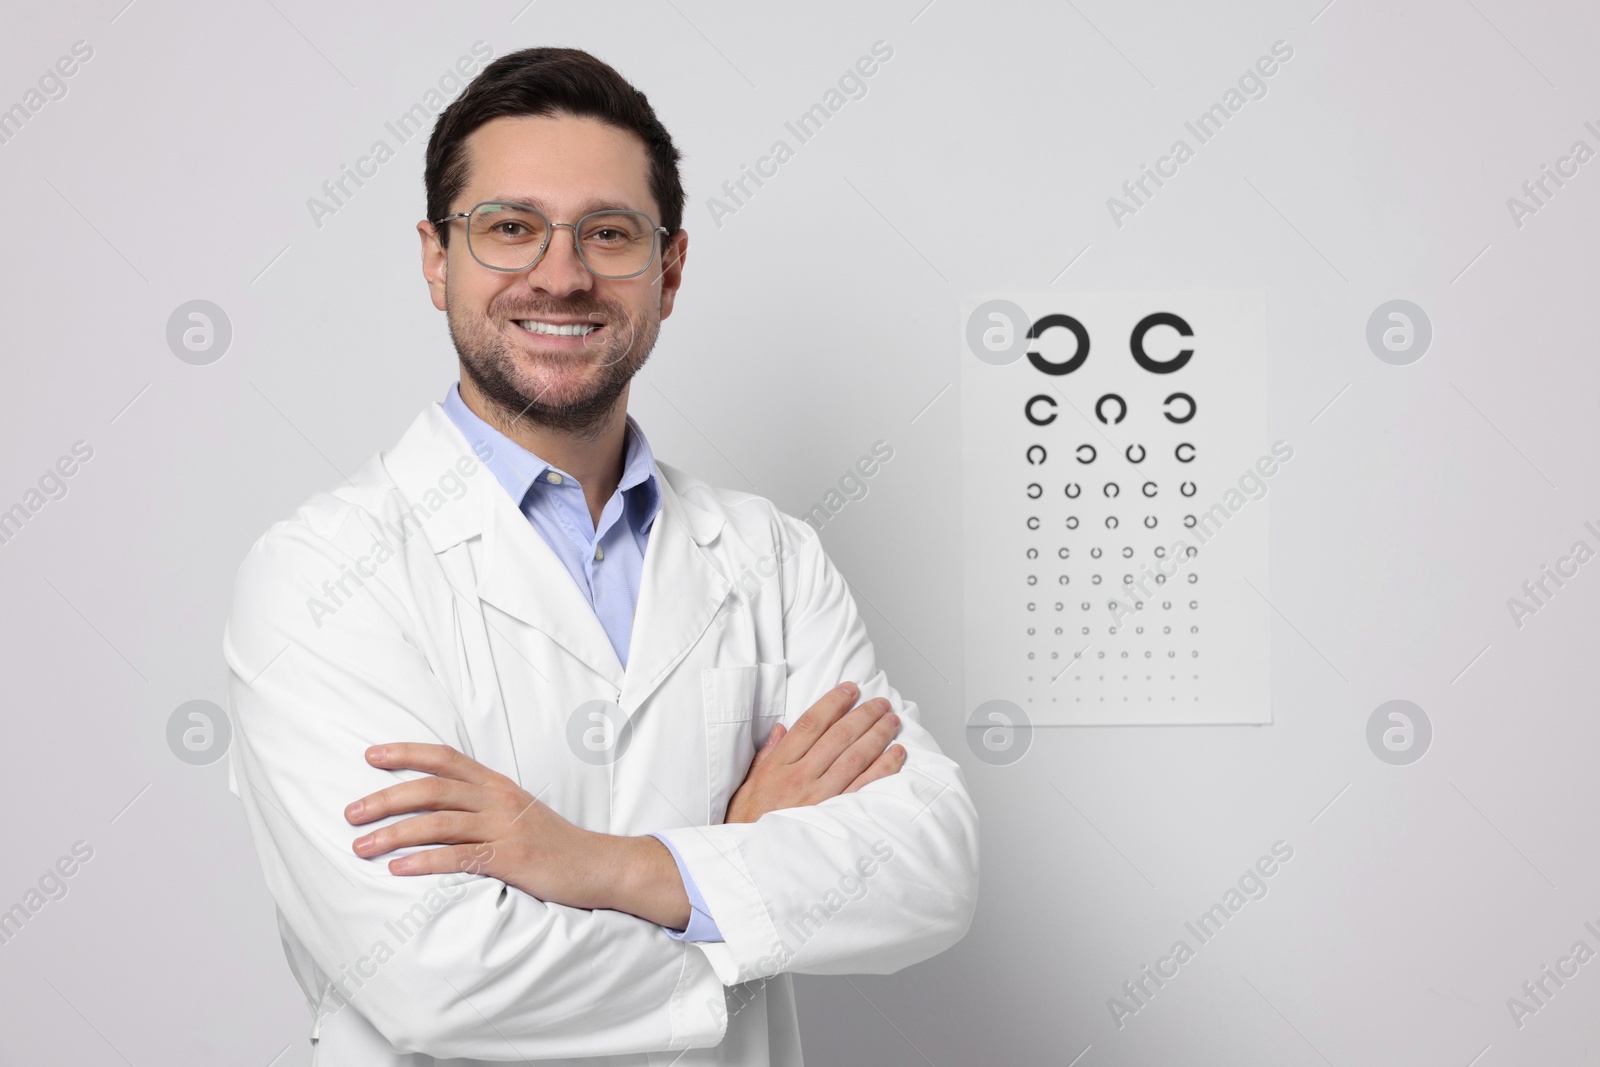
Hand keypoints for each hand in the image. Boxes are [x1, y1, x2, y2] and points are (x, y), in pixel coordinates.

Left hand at [345, 743, 620, 912]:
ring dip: (394, 833)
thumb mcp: (517, 811)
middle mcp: (498, 799)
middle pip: (431, 789)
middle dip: (385, 797)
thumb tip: (437, 806)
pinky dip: (424, 862)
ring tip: (360, 847)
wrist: (599, 864)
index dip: (405, 753)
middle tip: (350, 813)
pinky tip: (398, 869)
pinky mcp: (511, 858)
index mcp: (497, 784)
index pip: (445, 758)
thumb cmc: (554, 843)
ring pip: (438, 823)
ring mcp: (505, 828)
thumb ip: (481, 804)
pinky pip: (459, 858)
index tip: (370, 755)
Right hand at [725, 681, 905, 823]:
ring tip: (891, 720)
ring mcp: (819, 798)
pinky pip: (865, 787)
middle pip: (838, 736)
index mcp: (778, 767)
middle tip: (879, 702)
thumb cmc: (748, 827)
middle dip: (862, 714)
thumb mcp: (746, 787)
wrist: (753, 866)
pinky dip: (883, 768)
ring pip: (855, 757)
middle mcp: (800, 778)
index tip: (850, 690)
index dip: (833, 702)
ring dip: (877, 735)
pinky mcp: (835, 817)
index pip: (810, 724)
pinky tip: (896, 754)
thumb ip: (766, 756)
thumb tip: (782, 730)